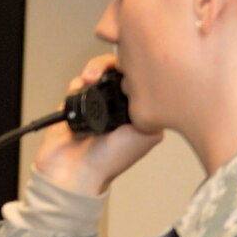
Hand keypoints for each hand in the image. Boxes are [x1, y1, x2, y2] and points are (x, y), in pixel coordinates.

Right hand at [31, 54, 162, 195]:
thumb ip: (158, 110)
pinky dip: (78, 82)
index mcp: (136, 111)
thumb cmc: (109, 162)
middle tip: (108, 70)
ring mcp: (95, 104)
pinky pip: (76, 84)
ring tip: (90, 78)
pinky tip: (80, 88)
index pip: (139, 78)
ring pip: (97, 72)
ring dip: (94, 69)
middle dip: (112, 64)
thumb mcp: (148, 135)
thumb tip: (162, 88)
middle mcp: (116, 105)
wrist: (73, 172)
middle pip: (118, 70)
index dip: (137, 67)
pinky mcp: (73, 105)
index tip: (134, 63)